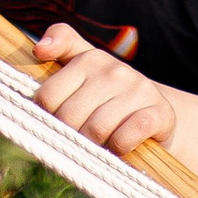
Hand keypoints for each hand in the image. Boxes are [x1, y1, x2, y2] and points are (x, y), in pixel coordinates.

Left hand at [34, 25, 178, 156]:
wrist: (158, 113)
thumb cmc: (109, 95)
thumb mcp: (86, 68)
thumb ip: (61, 47)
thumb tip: (39, 47)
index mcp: (90, 58)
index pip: (48, 96)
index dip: (48, 116)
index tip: (58, 119)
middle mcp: (114, 70)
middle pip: (69, 117)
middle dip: (71, 134)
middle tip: (81, 136)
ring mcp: (138, 90)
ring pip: (95, 131)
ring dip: (94, 146)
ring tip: (100, 143)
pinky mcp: (158, 112)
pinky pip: (123, 139)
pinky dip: (117, 149)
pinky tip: (120, 146)